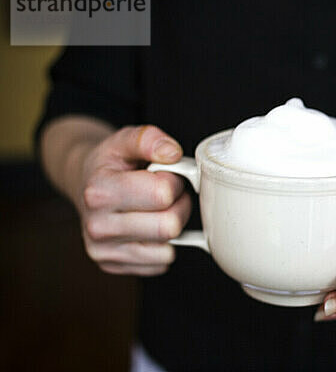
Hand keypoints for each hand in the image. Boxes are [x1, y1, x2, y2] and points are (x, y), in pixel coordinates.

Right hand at [75, 125, 191, 275]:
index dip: (175, 181)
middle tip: (169, 195)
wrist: (86, 184)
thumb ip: (149, 138)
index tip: (166, 175)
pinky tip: (149, 228)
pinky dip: (164, 246)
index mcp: (99, 191)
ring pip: (168, 250)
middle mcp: (96, 226)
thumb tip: (172, 153)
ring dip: (173, 228)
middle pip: (169, 226)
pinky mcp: (114, 266)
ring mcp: (103, 251)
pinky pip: (161, 264)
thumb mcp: (125, 139)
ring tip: (158, 210)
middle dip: (179, 206)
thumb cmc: (112, 163)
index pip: (162, 194)